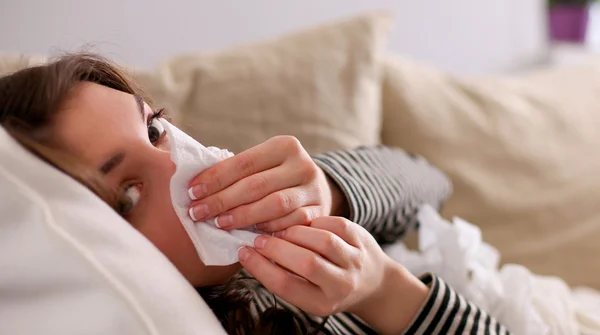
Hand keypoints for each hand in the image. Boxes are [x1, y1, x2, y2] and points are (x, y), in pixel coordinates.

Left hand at [187, 136, 346, 230]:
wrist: (317, 189)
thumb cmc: (276, 176)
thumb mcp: (263, 163)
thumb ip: (236, 170)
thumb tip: (194, 184)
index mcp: (285, 145)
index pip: (244, 162)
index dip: (215, 178)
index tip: (191, 192)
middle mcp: (302, 165)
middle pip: (256, 185)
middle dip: (223, 200)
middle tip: (197, 212)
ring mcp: (313, 190)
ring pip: (275, 205)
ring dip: (243, 216)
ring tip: (219, 223)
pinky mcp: (319, 213)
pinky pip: (290, 223)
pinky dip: (267, 229)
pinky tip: (249, 234)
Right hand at [238, 217, 428, 333]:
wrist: (373, 283)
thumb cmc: (330, 287)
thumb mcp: (308, 293)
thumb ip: (285, 277)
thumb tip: (251, 252)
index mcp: (323, 303)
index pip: (287, 286)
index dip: (260, 268)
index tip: (244, 253)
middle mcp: (342, 284)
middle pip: (306, 264)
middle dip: (276, 248)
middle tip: (258, 239)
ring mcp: (354, 260)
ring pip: (322, 241)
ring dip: (294, 232)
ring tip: (280, 232)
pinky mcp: (360, 238)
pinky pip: (334, 224)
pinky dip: (314, 221)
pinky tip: (302, 225)